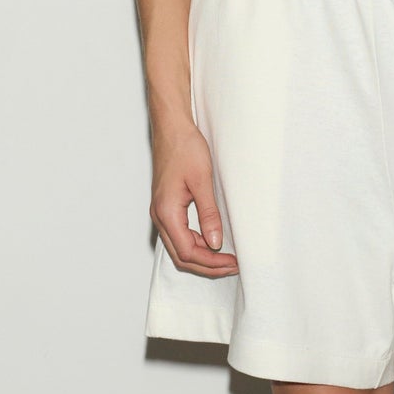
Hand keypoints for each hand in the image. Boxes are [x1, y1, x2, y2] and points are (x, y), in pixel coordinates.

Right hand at [150, 121, 239, 275]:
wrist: (172, 128)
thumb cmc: (185, 148)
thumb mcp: (202, 181)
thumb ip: (208, 214)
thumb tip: (215, 242)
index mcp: (167, 212)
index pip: (188, 252)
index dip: (212, 262)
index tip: (234, 262)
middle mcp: (160, 216)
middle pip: (182, 256)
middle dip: (208, 265)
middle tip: (233, 265)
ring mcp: (162, 212)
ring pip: (180, 247)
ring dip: (202, 256)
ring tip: (226, 257)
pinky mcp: (167, 206)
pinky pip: (179, 235)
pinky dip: (196, 244)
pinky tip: (213, 241)